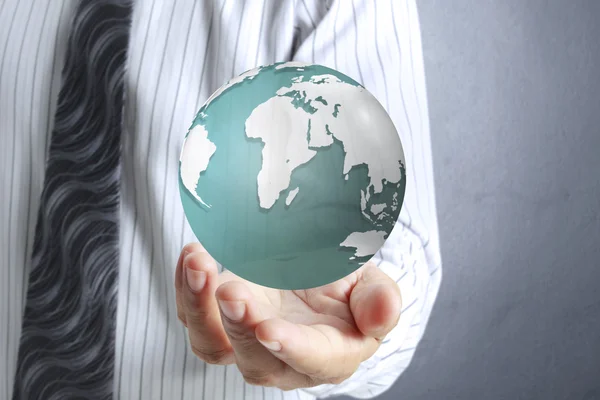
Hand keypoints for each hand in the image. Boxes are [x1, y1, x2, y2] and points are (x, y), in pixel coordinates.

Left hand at [174, 242, 401, 390]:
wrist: (315, 274)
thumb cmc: (345, 283)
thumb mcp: (371, 284)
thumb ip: (379, 301)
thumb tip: (382, 316)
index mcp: (330, 353)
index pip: (312, 360)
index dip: (291, 349)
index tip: (268, 329)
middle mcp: (282, 357)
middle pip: (254, 362)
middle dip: (239, 328)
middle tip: (231, 291)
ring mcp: (244, 340)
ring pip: (213, 346)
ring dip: (199, 309)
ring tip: (199, 263)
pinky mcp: (219, 321)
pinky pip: (193, 315)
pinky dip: (186, 286)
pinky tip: (192, 254)